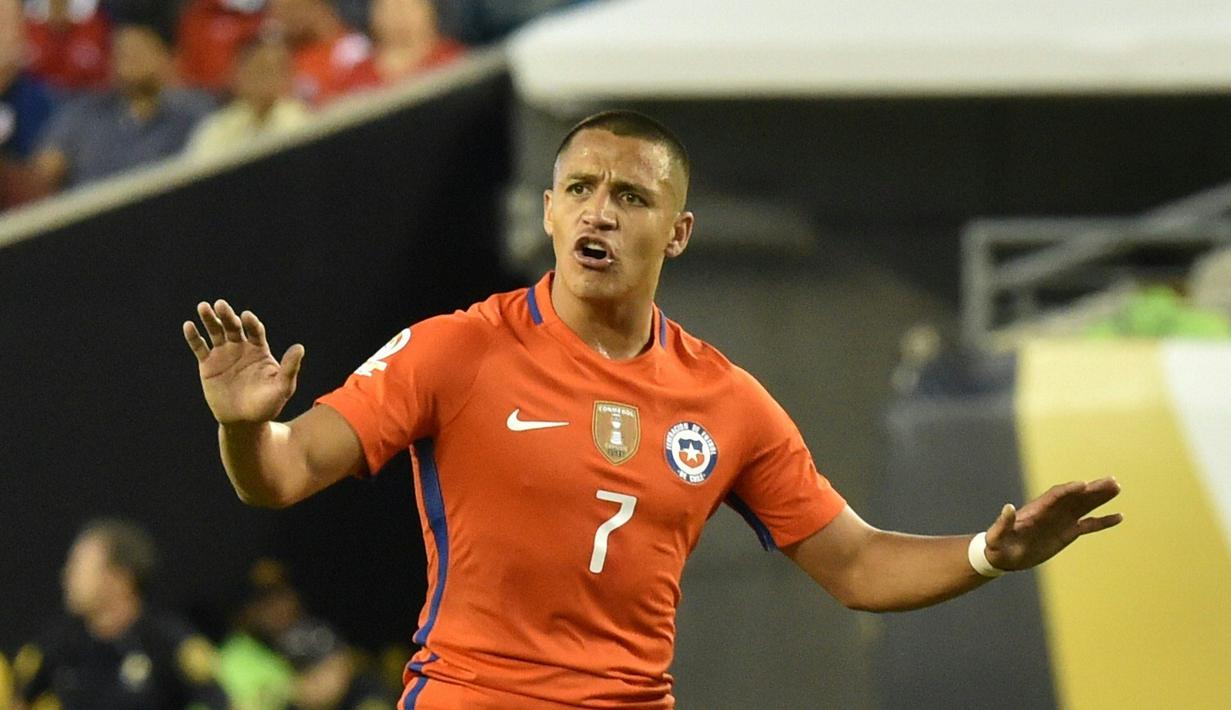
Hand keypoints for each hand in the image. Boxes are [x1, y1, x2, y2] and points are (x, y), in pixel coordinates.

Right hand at [183, 300, 304, 424]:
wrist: (244, 421)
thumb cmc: (268, 405)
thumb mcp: (282, 387)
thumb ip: (289, 367)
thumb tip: (300, 347)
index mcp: (259, 350)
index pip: (255, 331)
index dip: (251, 323)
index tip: (246, 317)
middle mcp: (241, 347)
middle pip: (233, 327)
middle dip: (227, 316)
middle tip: (221, 305)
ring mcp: (223, 354)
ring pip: (215, 332)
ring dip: (209, 319)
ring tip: (203, 307)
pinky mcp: (208, 364)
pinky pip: (199, 347)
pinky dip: (193, 336)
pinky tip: (188, 326)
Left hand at [984, 477, 1122, 570]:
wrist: (1003, 556)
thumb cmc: (997, 545)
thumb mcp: (996, 536)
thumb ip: (1002, 523)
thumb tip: (1008, 507)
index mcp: (1035, 511)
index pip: (1054, 496)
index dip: (1068, 490)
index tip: (1083, 485)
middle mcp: (1051, 512)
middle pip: (1074, 497)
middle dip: (1091, 489)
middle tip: (1111, 481)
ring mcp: (1061, 521)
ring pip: (1084, 506)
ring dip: (1100, 498)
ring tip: (1116, 487)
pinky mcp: (1068, 532)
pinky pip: (1089, 524)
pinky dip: (1103, 521)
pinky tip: (1119, 516)